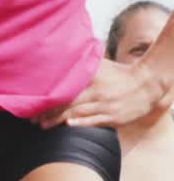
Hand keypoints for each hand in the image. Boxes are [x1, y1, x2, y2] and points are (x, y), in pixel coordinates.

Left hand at [36, 59, 170, 128]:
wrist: (148, 85)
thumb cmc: (119, 75)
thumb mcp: (102, 67)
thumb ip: (83, 64)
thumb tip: (63, 54)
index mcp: (93, 79)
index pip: (67, 88)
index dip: (50, 95)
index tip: (34, 100)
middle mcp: (98, 92)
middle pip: (69, 103)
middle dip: (49, 112)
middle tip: (32, 119)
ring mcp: (105, 106)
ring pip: (78, 113)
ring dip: (58, 120)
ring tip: (42, 125)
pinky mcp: (113, 117)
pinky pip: (95, 121)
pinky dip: (81, 123)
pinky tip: (68, 126)